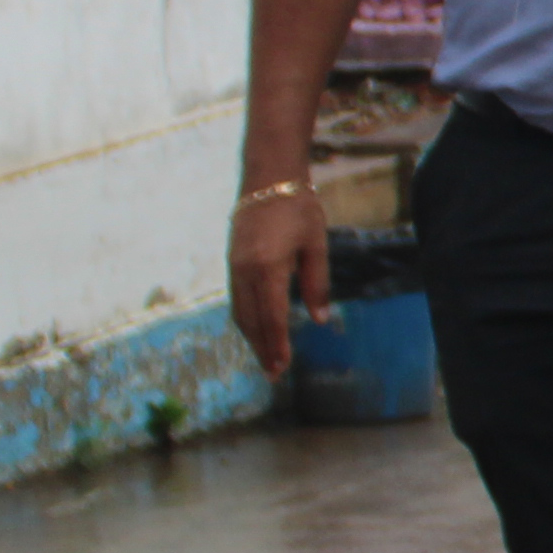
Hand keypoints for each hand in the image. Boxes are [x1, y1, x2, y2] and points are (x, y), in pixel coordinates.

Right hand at [227, 182, 327, 376]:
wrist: (268, 178)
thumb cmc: (298, 208)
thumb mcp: (316, 245)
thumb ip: (317, 283)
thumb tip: (321, 319)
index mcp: (268, 267)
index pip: (271, 316)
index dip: (277, 344)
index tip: (282, 367)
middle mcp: (244, 271)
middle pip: (251, 320)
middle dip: (262, 349)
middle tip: (273, 374)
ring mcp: (234, 267)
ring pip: (240, 312)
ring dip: (252, 337)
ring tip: (265, 358)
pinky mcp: (231, 262)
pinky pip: (236, 299)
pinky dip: (245, 319)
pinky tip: (256, 330)